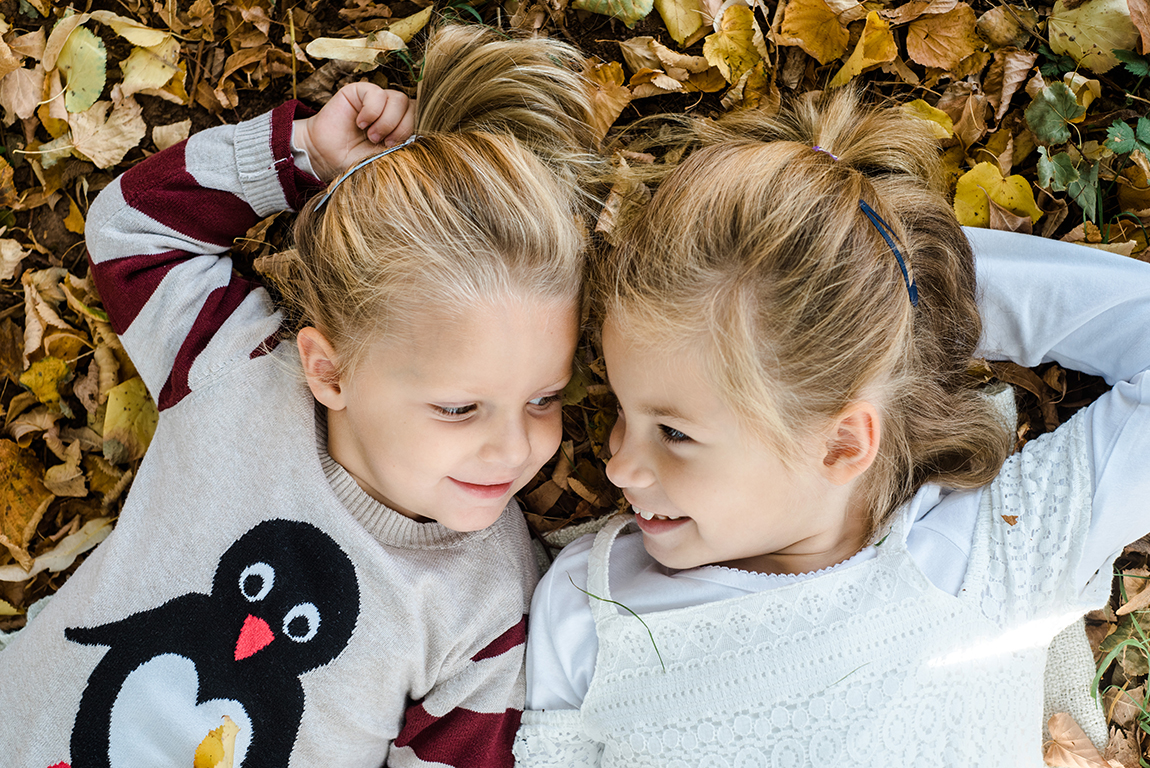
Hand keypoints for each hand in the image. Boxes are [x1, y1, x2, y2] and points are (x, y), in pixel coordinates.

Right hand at [293, 83, 415, 181]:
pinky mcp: (361, 91)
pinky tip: (361, 123)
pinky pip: (377, 93)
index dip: (418, 129)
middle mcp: (393, 110)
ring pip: (399, 99)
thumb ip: (406, 146)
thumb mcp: (387, 157)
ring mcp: (378, 100)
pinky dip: (372, 111)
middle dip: (402, 128)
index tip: (404, 146)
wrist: (327, 157)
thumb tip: (425, 137)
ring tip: (372, 136)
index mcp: (403, 126)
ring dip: (387, 121)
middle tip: (385, 143)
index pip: (423, 118)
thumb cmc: (357, 159)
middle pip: (414, 107)